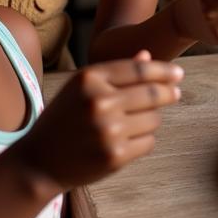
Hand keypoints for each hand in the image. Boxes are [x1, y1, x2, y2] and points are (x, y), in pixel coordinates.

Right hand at [14, 55, 183, 199]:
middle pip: (153, 93)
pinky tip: (127, 140)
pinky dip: (143, 140)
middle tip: (176, 93)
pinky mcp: (115, 156)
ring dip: (151, 119)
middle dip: (168, 93)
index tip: (178, 73)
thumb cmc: (64, 119)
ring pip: (153, 119)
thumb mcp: (81, 88)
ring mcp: (109, 130)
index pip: (139, 69)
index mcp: (90, 78)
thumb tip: (148, 55)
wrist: (39, 161)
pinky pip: (148, 141)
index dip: (163, 70)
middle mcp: (100, 101)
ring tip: (133, 122)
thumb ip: (114, 73)